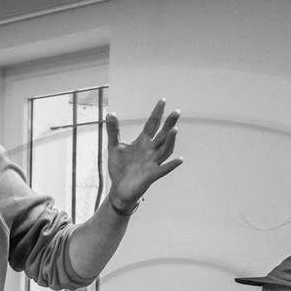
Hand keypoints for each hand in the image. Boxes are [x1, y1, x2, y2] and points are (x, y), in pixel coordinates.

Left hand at [104, 98, 180, 212]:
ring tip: (175, 130)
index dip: (157, 113)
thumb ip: (113, 131)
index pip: (152, 124)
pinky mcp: (151, 175)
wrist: (119, 189)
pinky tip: (180, 160)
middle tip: (176, 112)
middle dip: (169, 124)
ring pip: (165, 150)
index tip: (163, 101)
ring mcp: (152, 162)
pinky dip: (171, 165)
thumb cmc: (119, 168)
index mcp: (143, 142)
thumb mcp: (114, 147)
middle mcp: (150, 150)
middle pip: (162, 135)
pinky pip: (163, 169)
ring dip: (170, 140)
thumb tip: (110, 113)